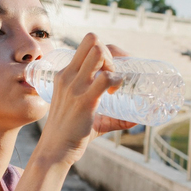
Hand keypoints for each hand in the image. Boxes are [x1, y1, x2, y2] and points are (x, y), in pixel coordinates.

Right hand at [34, 33, 130, 165]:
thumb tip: (135, 119)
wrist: (54, 150)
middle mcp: (68, 75)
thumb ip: (110, 116)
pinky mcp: (84, 100)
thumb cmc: (70, 134)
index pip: (86, 44)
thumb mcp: (84, 115)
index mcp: (65, 74)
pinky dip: (117, 81)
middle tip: (115, 73)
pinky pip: (106, 78)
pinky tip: (115, 92)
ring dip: (114, 63)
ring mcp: (75, 86)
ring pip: (99, 52)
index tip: (112, 69)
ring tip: (115, 82)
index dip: (104, 50)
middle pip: (92, 40)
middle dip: (111, 52)